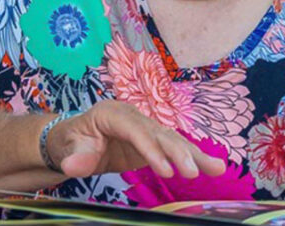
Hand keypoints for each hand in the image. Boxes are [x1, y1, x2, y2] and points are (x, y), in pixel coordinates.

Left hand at [47, 100, 224, 179]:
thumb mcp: (67, 147)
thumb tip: (75, 164)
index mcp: (111, 113)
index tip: (165, 171)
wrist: (73, 141)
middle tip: (192, 171)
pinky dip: (192, 158)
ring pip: (172, 140)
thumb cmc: (70, 141)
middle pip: (158, 132)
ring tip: (217, 168)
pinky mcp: (152, 143)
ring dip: (194, 155)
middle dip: (177, 152)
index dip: (151, 149)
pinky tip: (212, 168)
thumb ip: (75, 155)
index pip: (134, 129)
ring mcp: (144, 128)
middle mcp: (132, 116)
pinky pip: (174, 150)